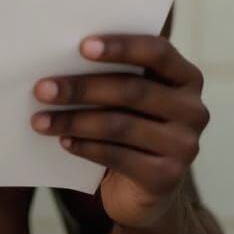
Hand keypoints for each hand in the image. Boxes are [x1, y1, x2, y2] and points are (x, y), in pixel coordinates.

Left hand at [31, 35, 208, 229]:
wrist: (146, 188)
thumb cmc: (129, 121)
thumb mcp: (127, 95)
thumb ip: (112, 72)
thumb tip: (58, 53)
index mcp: (186, 76)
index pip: (157, 52)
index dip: (121, 47)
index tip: (81, 46)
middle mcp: (193, 109)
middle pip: (132, 90)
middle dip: (82, 88)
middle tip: (41, 89)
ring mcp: (185, 145)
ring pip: (120, 125)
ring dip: (74, 121)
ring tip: (40, 120)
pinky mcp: (168, 177)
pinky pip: (118, 157)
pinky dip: (85, 147)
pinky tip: (63, 141)